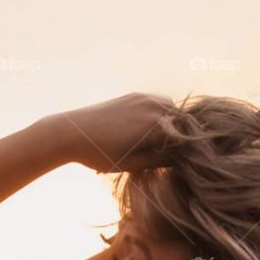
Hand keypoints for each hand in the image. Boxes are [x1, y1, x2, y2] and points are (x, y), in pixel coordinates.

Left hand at [52, 92, 180, 173]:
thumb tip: (180, 160)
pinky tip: (151, 129)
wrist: (73, 131)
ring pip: (172, 109)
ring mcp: (144, 98)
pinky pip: (159, 102)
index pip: (185, 137)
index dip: (187, 151)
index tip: (181, 163)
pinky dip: (161, 114)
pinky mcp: (135, 95)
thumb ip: (159, 160)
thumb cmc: (100, 154)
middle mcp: (153, 106)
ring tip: (162, 142)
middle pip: (182, 121)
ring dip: (172, 123)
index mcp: (155, 125)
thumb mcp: (132, 164)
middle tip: (173, 154)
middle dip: (182, 135)